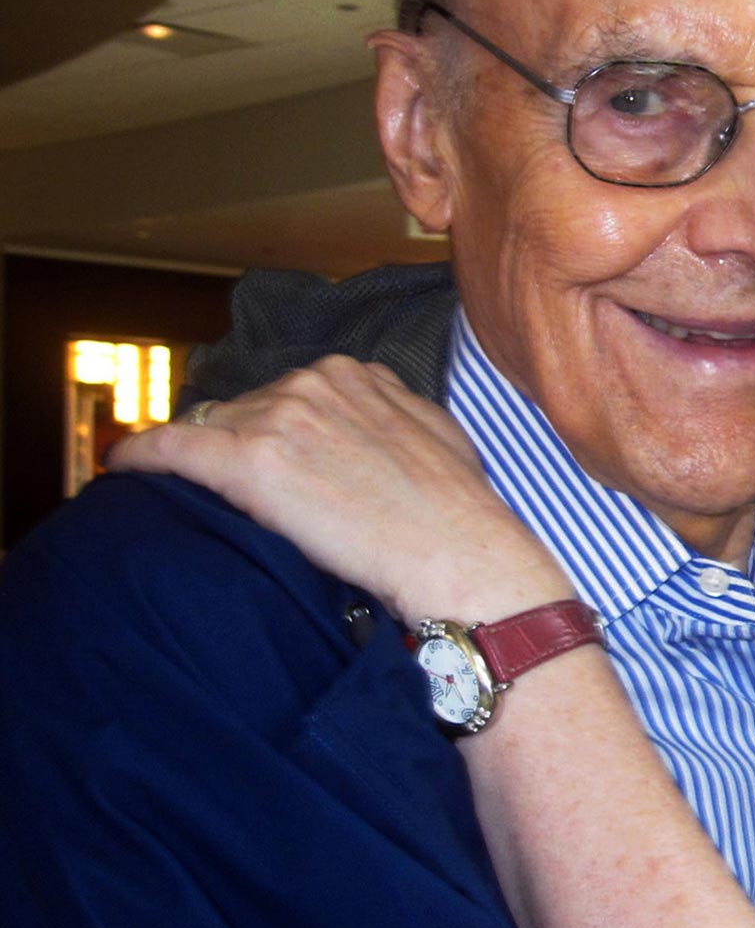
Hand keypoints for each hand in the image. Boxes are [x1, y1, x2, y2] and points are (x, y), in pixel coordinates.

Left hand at [110, 358, 571, 623]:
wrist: (458, 553)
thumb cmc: (459, 509)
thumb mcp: (435, 433)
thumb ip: (390, 410)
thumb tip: (366, 417)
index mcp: (353, 374)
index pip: (284, 394)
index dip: (272, 431)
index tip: (269, 462)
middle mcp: (311, 383)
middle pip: (241, 410)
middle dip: (239, 447)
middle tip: (250, 497)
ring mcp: (278, 418)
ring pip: (208, 430)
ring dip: (203, 462)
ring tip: (197, 497)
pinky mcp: (249, 460)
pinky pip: (169, 447)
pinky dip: (139, 456)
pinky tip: (121, 467)